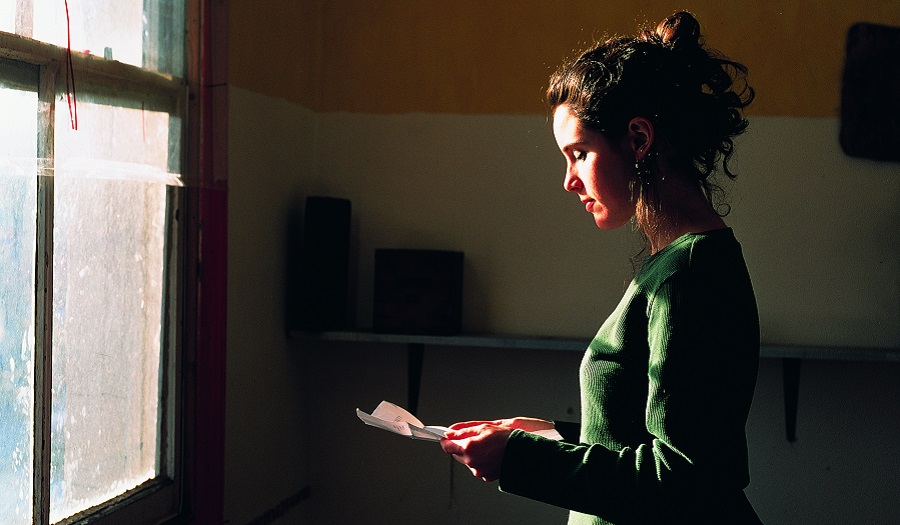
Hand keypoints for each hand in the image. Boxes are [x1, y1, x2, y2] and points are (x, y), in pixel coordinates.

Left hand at [439, 417, 554, 481]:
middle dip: (460, 446)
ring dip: (471, 454)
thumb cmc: (506, 438)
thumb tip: (449, 432)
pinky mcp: (486, 476)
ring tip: (486, 446)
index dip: (446, 440)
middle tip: (472, 438)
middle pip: (456, 454)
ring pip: (467, 461)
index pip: (447, 446)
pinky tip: (490, 454)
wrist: (523, 453)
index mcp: (469, 448)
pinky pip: (478, 467)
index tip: (446, 436)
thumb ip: (463, 431)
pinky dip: (480, 461)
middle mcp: (471, 462)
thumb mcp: (483, 428)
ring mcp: (478, 471)